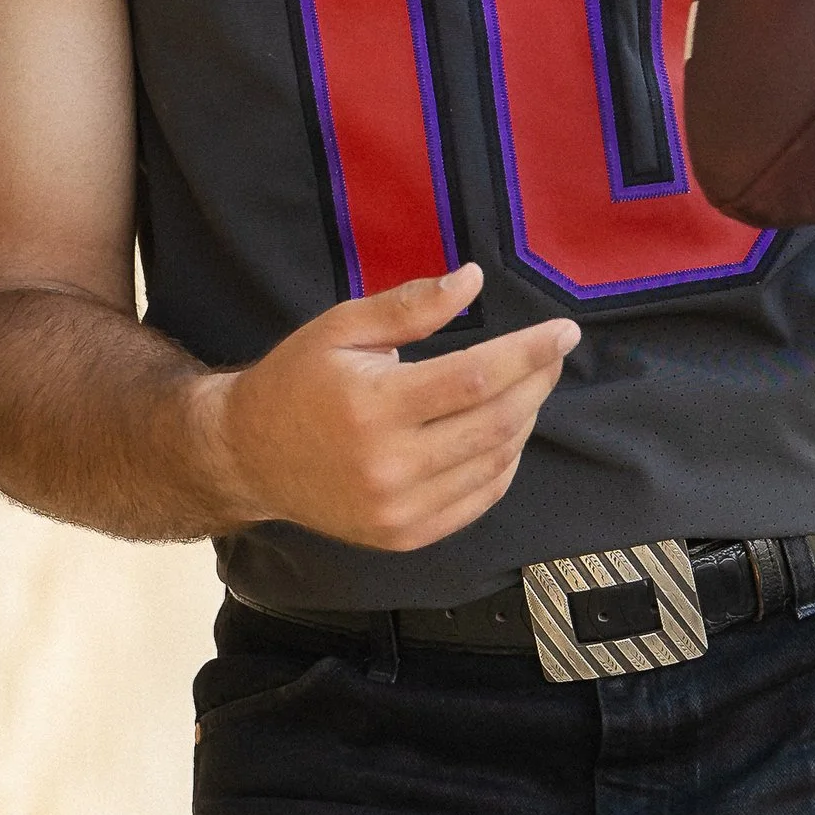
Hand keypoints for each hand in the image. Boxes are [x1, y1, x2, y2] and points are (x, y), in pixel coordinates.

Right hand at [200, 264, 575, 551]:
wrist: (250, 459)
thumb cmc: (297, 381)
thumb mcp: (341, 328)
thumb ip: (410, 306)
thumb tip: (475, 279)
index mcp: (373, 406)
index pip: (477, 378)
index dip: (529, 353)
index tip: (565, 331)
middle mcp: (390, 466)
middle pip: (496, 422)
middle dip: (537, 382)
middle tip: (553, 353)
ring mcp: (401, 510)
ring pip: (496, 463)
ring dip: (526, 420)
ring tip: (530, 385)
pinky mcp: (406, 535)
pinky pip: (479, 499)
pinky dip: (505, 462)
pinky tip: (505, 430)